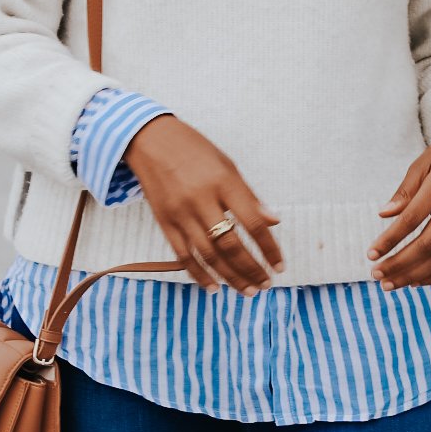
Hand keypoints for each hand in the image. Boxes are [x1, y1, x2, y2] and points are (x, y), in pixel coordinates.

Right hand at [123, 116, 283, 292]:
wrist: (151, 141)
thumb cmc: (195, 150)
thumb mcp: (227, 165)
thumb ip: (249, 196)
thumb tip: (274, 222)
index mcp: (224, 183)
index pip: (253, 223)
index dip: (269, 248)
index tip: (279, 265)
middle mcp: (202, 200)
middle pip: (231, 245)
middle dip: (251, 269)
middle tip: (265, 285)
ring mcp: (181, 214)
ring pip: (209, 255)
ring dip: (231, 277)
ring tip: (248, 290)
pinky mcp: (164, 223)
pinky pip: (184, 256)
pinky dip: (200, 275)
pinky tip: (214, 288)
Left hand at [369, 132, 430, 288]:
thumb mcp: (423, 162)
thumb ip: (404, 190)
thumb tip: (383, 214)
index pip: (412, 219)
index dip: (390, 240)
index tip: (371, 253)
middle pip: (427, 245)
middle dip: (399, 264)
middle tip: (375, 273)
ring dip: (413, 275)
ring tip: (389, 283)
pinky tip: (414, 281)